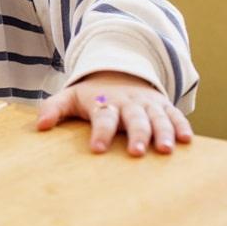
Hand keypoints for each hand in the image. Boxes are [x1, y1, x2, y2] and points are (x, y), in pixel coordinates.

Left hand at [36, 71, 193, 156]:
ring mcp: (148, 104)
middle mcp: (129, 102)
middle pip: (134, 118)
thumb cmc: (90, 95)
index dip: (100, 133)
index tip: (97, 149)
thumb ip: (53, 109)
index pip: (103, 117)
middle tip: (136, 152)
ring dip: (162, 132)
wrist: (117, 73)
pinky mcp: (163, 106)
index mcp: (105, 102)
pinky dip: (182, 126)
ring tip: (165, 150)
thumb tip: (39, 126)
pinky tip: (187, 141)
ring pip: (157, 117)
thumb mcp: (69, 97)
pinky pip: (175, 114)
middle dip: (136, 134)